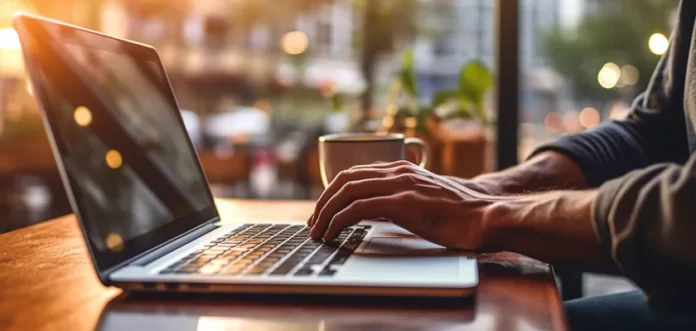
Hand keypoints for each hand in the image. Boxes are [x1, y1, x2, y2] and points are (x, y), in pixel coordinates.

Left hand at [308, 160, 499, 249]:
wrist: (485, 216)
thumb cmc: (458, 214)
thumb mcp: (422, 201)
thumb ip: (398, 200)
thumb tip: (373, 212)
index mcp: (401, 168)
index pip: (355, 173)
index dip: (333, 192)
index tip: (323, 211)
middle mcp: (397, 171)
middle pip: (344, 179)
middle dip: (323, 201)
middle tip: (314, 223)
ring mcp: (399, 184)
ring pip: (345, 191)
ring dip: (325, 212)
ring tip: (318, 232)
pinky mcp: (401, 202)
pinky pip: (357, 208)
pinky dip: (338, 221)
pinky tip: (332, 233)